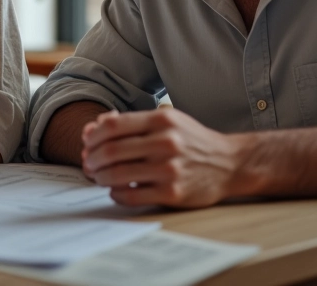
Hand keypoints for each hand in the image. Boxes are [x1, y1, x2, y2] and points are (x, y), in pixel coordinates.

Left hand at [81, 108, 240, 207]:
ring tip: (98, 176)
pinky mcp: (173, 194)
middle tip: (88, 163)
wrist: (229, 163)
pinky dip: (117, 193)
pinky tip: (115, 190)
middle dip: (92, 158)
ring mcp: (170, 169)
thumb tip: (93, 128)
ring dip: (101, 177)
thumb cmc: (190, 139)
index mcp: (161, 120)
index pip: (114, 125)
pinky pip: (133, 196)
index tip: (88, 142)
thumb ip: (131, 122)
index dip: (94, 135)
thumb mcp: (165, 120)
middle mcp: (166, 142)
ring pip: (119, 174)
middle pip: (112, 150)